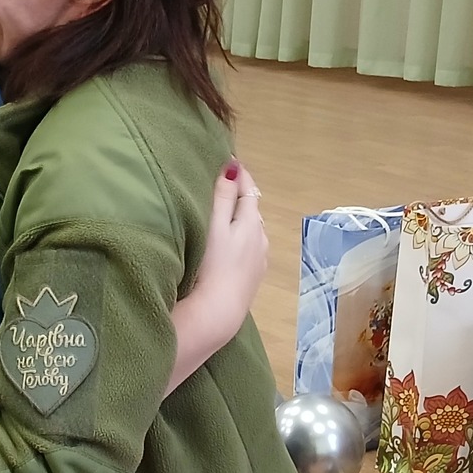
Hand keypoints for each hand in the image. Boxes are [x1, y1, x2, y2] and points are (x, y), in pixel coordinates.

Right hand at [194, 159, 267, 320]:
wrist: (219, 310)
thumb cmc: (212, 265)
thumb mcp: (215, 226)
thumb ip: (223, 197)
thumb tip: (233, 168)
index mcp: (250, 222)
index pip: (248, 190)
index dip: (240, 175)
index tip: (232, 162)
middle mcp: (261, 238)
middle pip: (252, 210)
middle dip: (242, 196)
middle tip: (227, 185)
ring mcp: (259, 259)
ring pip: (253, 230)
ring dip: (243, 219)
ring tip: (228, 214)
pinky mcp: (253, 276)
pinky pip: (251, 248)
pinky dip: (244, 239)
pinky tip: (234, 246)